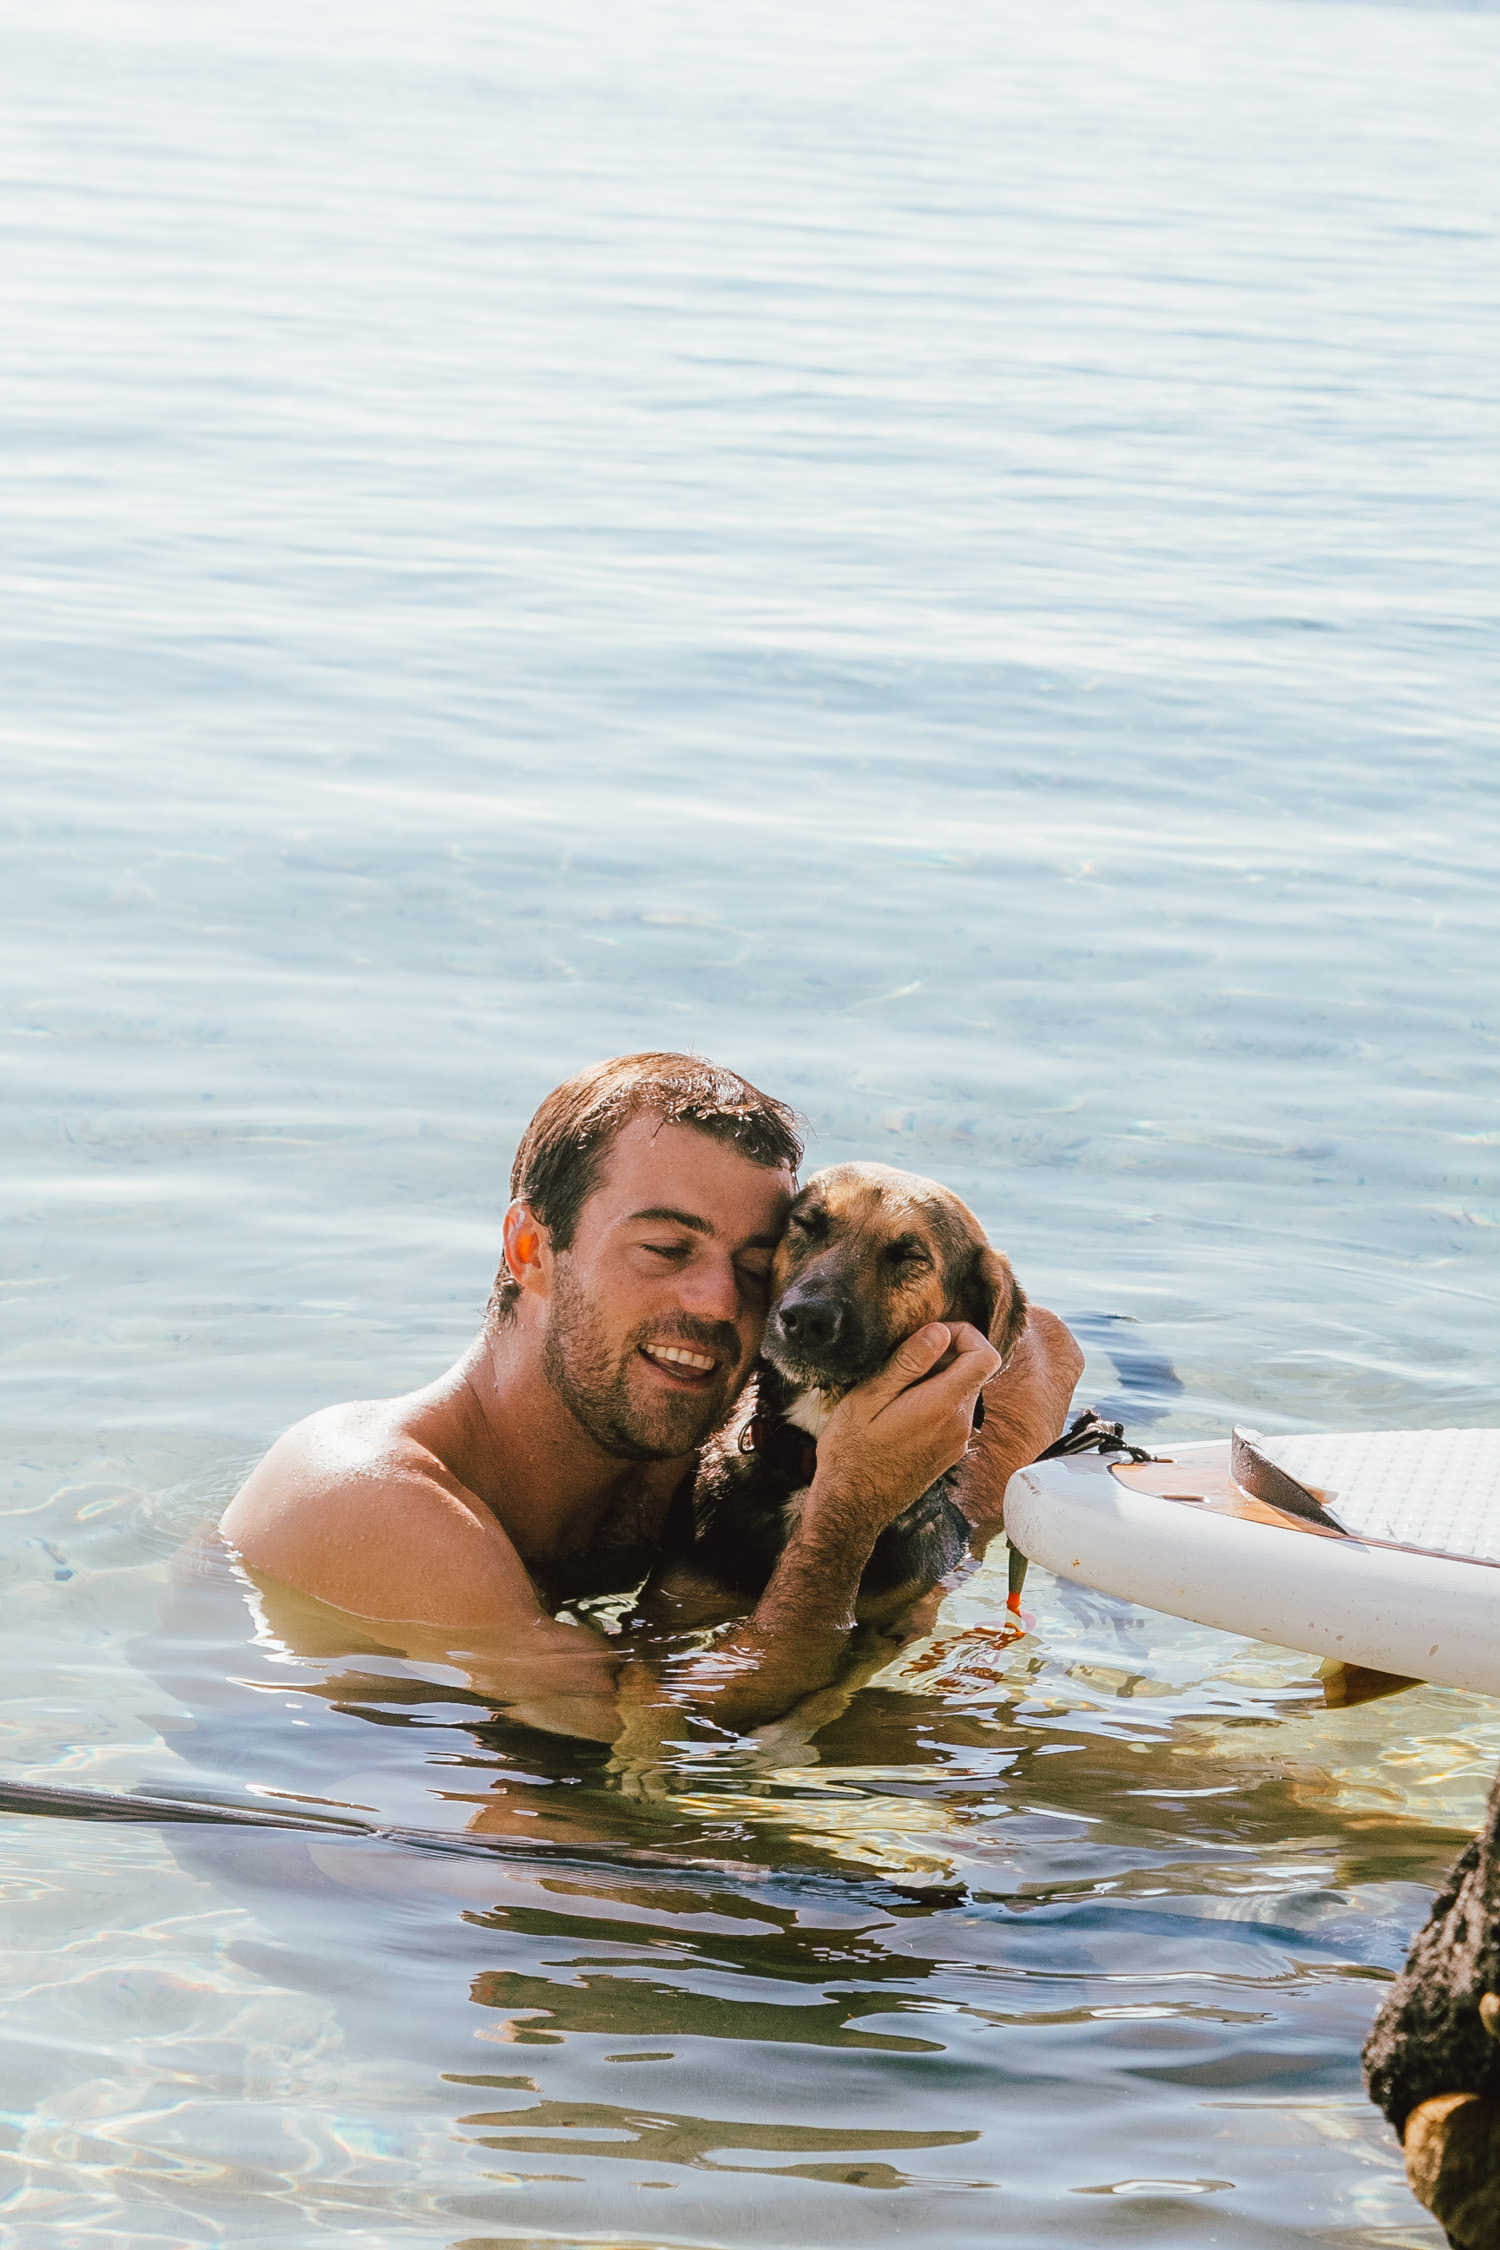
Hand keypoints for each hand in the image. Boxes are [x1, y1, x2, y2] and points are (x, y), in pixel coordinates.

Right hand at [806, 1321, 1001, 1553]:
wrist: (851, 1507)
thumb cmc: (851, 1450)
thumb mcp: (869, 1397)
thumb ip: (908, 1362)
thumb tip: (940, 1331)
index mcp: (942, 1406)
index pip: (986, 1356)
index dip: (965, 1334)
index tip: (931, 1334)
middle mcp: (959, 1425)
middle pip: (974, 1371)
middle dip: (945, 1355)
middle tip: (901, 1362)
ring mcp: (957, 1442)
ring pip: (963, 1391)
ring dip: (937, 1379)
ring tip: (895, 1388)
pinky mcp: (949, 1453)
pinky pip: (953, 1414)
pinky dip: (935, 1400)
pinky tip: (900, 1411)